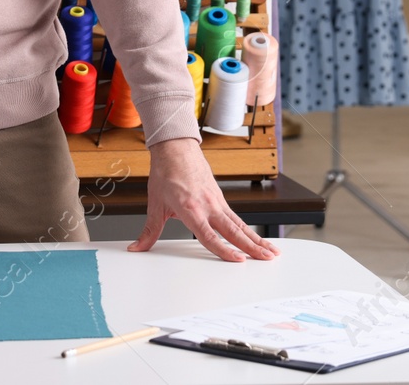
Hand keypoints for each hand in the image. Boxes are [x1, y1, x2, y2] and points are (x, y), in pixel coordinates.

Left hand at [127, 137, 279, 261]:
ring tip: (271, 252)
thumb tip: (137, 247)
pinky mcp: (220, 198)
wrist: (174, 148)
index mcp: (191, 209)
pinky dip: (249, 229)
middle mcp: (208, 205)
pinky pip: (237, 217)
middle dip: (252, 247)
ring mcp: (217, 201)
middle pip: (233, 231)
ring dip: (257, 239)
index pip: (210, 236)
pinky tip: (257, 238)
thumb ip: (149, 231)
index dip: (224, 250)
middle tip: (267, 259)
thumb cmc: (166, 173)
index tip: (238, 260)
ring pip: (240, 224)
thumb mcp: (154, 204)